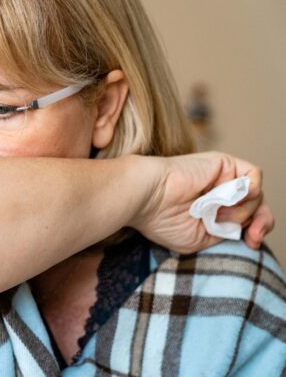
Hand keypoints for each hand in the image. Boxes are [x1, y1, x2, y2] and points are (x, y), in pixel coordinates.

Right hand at [130, 152, 274, 253]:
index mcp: (211, 208)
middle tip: (252, 236)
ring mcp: (222, 177)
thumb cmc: (162, 220)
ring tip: (218, 217)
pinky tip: (226, 202)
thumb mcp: (200, 239)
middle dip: (262, 223)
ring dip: (243, 212)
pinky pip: (253, 177)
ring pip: (256, 194)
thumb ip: (226, 232)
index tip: (250, 242)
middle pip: (258, 204)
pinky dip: (248, 193)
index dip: (255, 229)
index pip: (247, 216)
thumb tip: (250, 223)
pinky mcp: (224, 164)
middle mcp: (218, 191)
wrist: (146, 198)